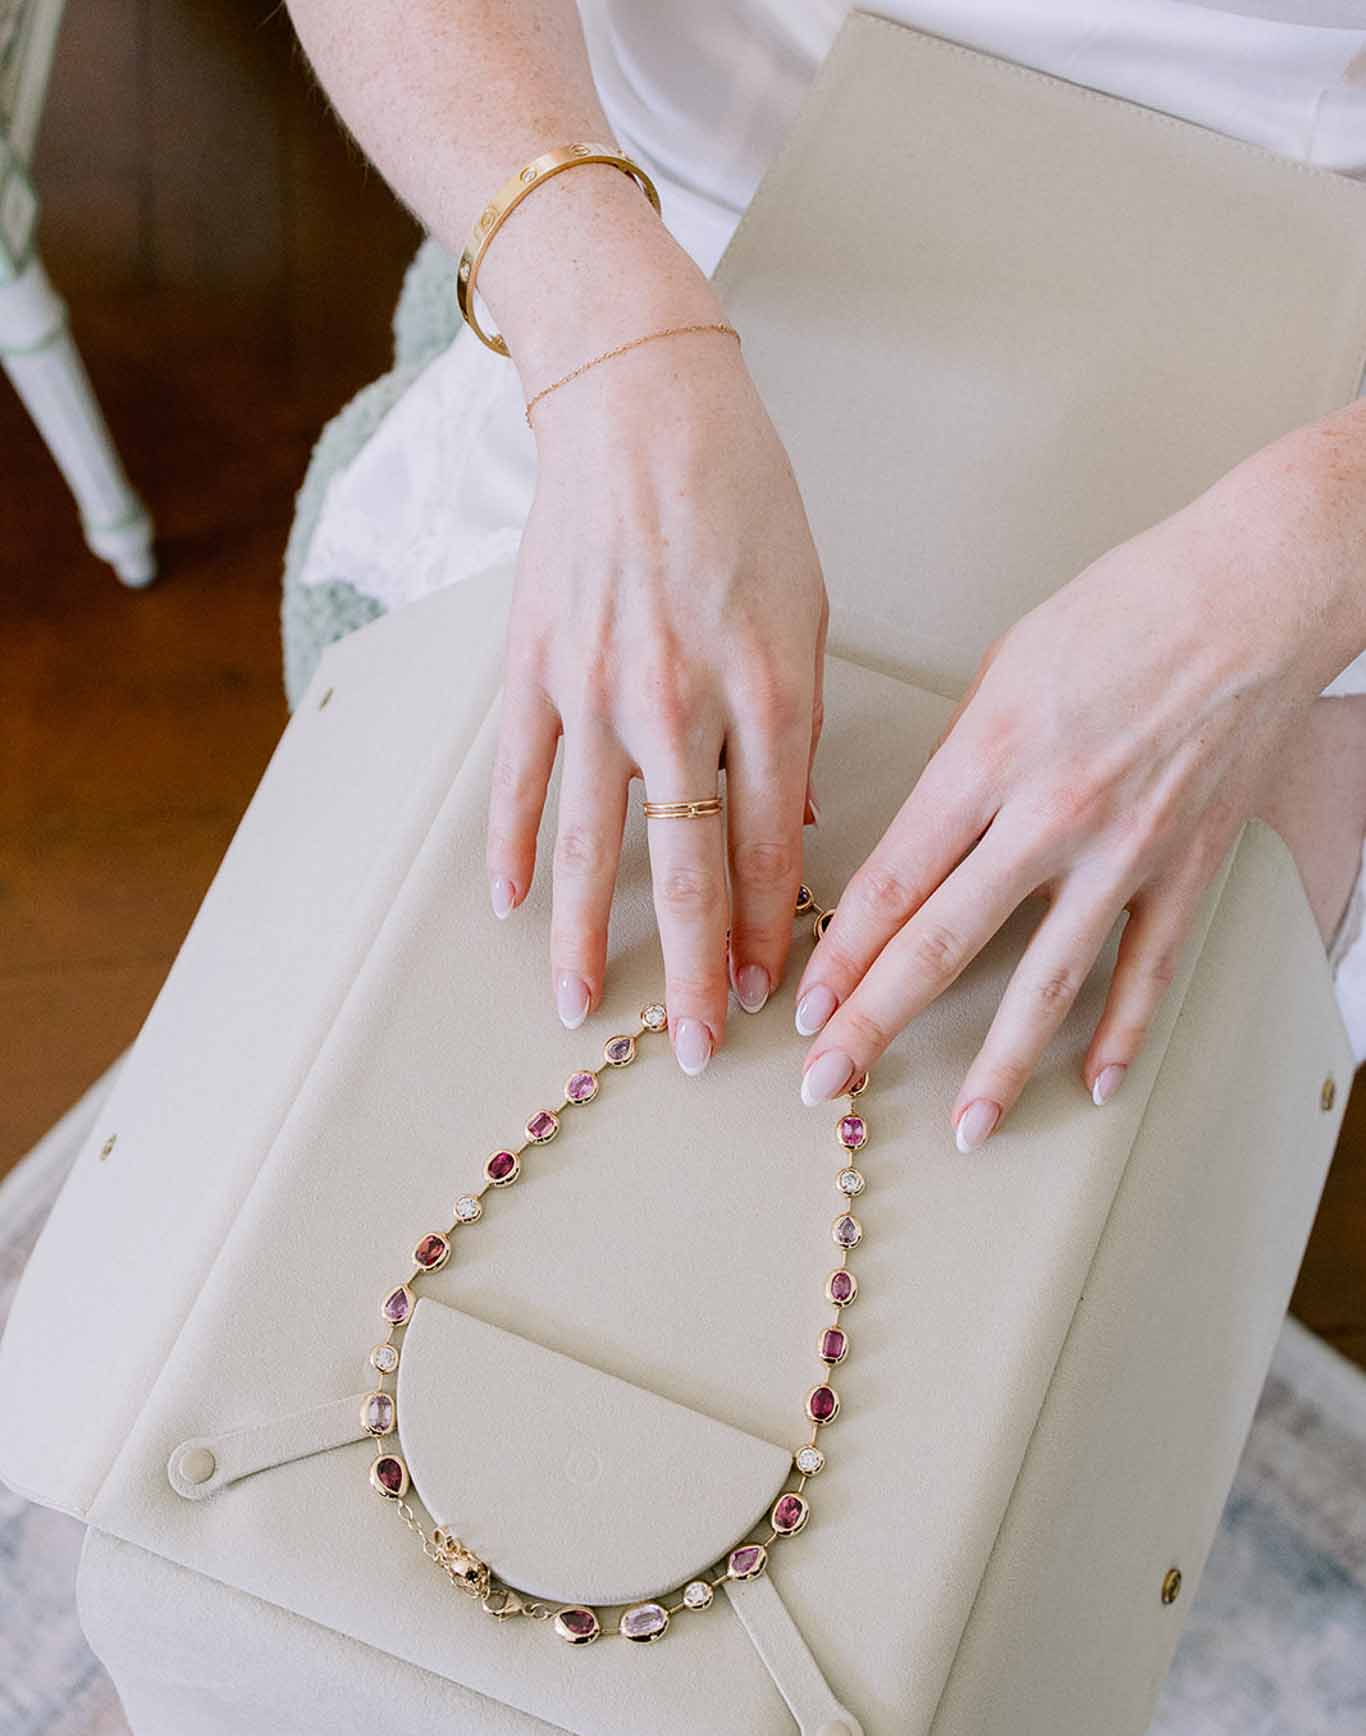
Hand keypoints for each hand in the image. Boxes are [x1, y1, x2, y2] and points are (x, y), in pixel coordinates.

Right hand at [486, 313, 826, 1073]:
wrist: (640, 401)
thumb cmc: (742, 499)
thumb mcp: (805, 608)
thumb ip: (794, 723)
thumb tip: (785, 828)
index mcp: (767, 686)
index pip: (770, 843)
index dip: (767, 931)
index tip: (766, 996)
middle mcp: (681, 699)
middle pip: (686, 866)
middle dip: (691, 970)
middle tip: (691, 1047)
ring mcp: (596, 687)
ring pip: (588, 842)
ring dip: (585, 936)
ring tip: (580, 1007)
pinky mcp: (532, 666)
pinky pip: (517, 777)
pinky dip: (508, 846)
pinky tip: (507, 906)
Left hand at [792, 408, 1365, 1140]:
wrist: (1254, 591)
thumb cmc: (1128, 608)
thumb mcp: (1005, 667)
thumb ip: (960, 764)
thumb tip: (921, 840)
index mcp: (989, 757)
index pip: (893, 882)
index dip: (838, 955)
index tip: (803, 1004)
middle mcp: (1051, 815)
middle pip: (943, 943)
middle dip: (876, 1023)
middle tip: (828, 1080)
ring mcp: (1125, 851)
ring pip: (1047, 983)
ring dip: (998, 1065)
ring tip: (964, 1128)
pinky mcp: (1189, 867)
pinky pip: (1149, 971)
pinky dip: (1122, 1035)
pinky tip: (1091, 1084)